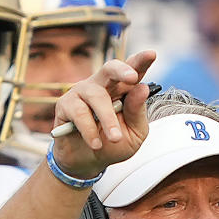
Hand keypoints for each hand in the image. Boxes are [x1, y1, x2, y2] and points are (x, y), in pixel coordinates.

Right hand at [50, 49, 155, 180]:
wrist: (87, 163)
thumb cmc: (112, 146)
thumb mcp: (133, 134)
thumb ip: (137, 113)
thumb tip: (142, 88)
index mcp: (121, 90)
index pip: (132, 71)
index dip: (140, 61)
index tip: (151, 54)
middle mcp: (102, 86)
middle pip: (110, 68)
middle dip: (121, 70)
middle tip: (132, 78)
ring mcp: (82, 93)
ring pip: (96, 96)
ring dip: (107, 118)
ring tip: (115, 138)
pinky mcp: (66, 105)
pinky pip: (79, 113)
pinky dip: (90, 130)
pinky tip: (96, 144)